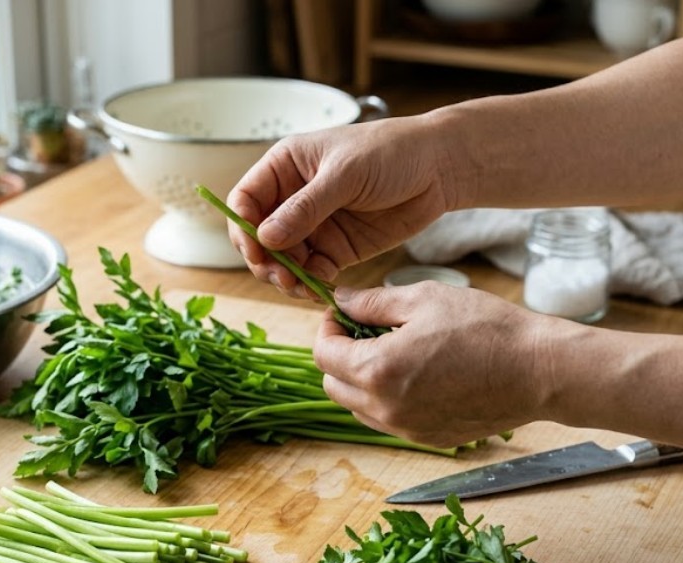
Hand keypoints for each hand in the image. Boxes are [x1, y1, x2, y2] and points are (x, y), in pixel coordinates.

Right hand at [226, 114, 461, 296]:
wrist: (439, 167)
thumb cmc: (392, 152)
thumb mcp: (345, 174)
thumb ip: (306, 207)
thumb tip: (266, 237)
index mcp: (286, 167)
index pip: (246, 200)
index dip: (243, 226)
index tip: (256, 249)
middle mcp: (293, 198)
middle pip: (259, 237)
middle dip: (264, 259)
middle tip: (279, 276)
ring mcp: (315, 226)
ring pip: (283, 260)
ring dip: (285, 277)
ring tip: (297, 287)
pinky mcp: (337, 249)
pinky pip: (312, 272)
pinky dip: (310, 284)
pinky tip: (316, 290)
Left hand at [313, 282, 570, 446]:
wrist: (538, 370)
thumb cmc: (485, 327)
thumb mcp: (423, 299)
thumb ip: (372, 302)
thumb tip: (340, 300)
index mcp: (377, 370)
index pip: (324, 354)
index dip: (327, 328)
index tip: (342, 313)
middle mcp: (385, 408)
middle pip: (333, 385)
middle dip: (339, 356)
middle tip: (364, 331)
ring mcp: (406, 429)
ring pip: (356, 407)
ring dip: (359, 380)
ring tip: (391, 352)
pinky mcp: (427, 439)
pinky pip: (386, 421)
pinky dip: (385, 399)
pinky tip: (413, 374)